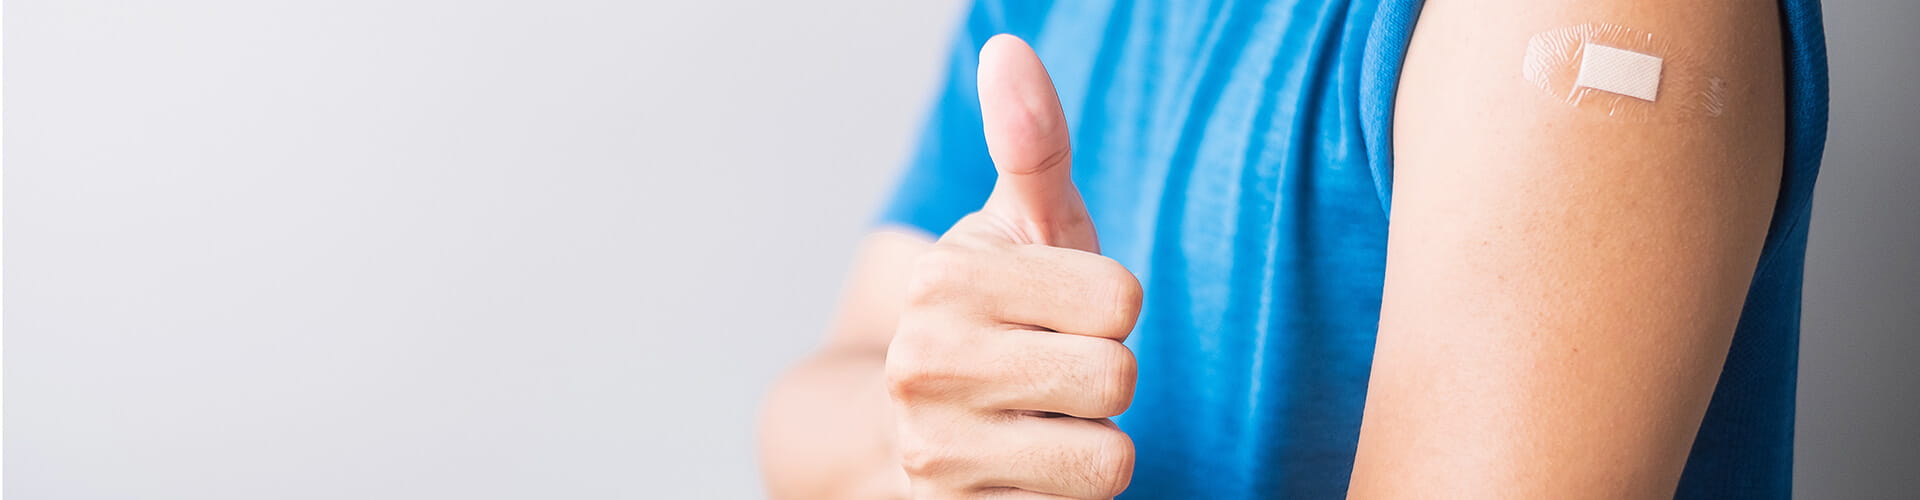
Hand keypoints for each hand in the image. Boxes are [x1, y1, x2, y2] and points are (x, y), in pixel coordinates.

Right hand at [884, 34, 1142, 498]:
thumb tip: (1010, 51)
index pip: (1123, 301)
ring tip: (1045, 420)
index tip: (1066, 314)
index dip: (1113, 310)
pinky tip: (1026, 468)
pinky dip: (1069, 492)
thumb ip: (1033, 144)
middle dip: (1105, 380)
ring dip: (1094, 443)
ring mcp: (936, 451)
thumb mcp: (1023, 225)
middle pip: (1117, 379)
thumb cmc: (997, 313)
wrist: (908, 425)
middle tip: (1056, 373)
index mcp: (947, 277)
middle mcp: (926, 362)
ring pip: (1108, 459)